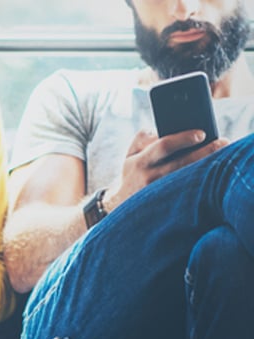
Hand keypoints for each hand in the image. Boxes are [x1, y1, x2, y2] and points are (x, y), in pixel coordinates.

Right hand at [104, 129, 227, 209]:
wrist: (121, 205)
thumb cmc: (132, 173)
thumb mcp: (130, 154)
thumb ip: (143, 138)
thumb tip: (164, 130)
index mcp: (140, 161)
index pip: (163, 146)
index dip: (183, 139)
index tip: (201, 133)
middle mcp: (150, 177)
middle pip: (182, 163)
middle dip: (204, 152)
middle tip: (222, 142)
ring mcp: (160, 191)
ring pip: (188, 177)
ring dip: (207, 166)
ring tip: (223, 154)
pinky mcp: (168, 202)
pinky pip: (188, 189)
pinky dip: (202, 179)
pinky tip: (213, 171)